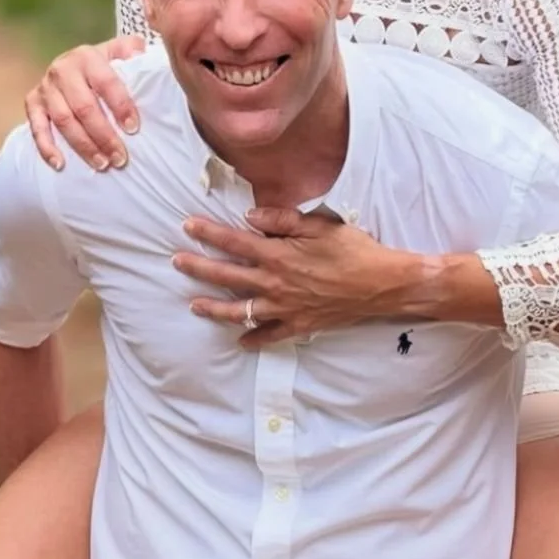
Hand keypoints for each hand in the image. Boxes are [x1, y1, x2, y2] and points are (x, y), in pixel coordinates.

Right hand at [25, 36, 144, 171]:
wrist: (73, 62)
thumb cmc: (105, 64)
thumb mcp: (121, 51)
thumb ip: (135, 52)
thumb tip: (146, 61)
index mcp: (87, 56)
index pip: (106, 83)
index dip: (120, 106)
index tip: (133, 128)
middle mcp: (62, 70)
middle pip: (84, 107)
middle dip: (103, 135)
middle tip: (120, 157)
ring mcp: (46, 87)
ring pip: (63, 120)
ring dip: (83, 145)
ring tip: (102, 164)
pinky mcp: (33, 102)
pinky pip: (36, 128)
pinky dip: (47, 147)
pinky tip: (60, 164)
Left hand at [174, 208, 415, 346]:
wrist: (381, 285)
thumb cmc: (353, 250)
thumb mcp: (320, 224)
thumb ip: (282, 219)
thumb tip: (250, 216)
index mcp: (278, 254)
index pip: (234, 242)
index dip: (208, 233)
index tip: (187, 226)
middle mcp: (275, 283)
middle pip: (227, 276)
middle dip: (199, 268)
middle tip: (177, 262)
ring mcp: (285, 308)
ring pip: (240, 311)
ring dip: (214, 308)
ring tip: (195, 305)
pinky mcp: (299, 325)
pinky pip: (270, 336)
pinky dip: (254, 340)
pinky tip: (240, 341)